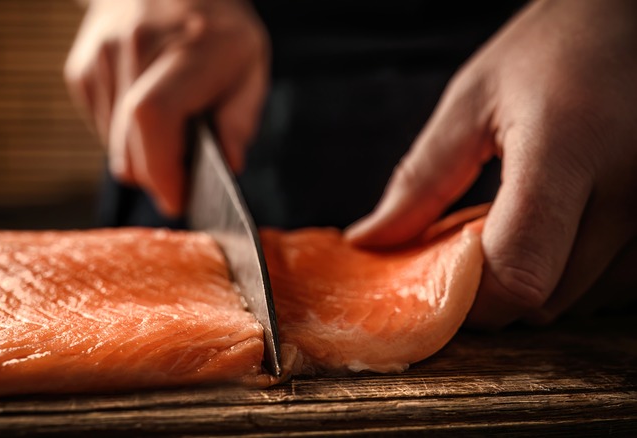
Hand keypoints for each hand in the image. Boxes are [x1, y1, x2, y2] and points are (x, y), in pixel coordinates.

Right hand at [64, 0, 268, 215]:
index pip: (153, 116)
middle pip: (128, 145)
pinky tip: (144, 109)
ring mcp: (101, 56)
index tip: (180, 198)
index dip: (162, 169)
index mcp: (188, 47)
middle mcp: (136, 46)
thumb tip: (227, 165)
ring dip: (141, 155)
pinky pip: (101, 130)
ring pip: (113, 146)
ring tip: (169, 127)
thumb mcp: (250, 66)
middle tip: (181, 179)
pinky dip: (123, 136)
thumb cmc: (217, 30)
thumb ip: (240, 118)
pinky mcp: (82, 69)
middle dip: (156, 177)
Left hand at [345, 0, 636, 327]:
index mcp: (569, 149)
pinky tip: (561, 232)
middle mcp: (632, 188)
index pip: (517, 271)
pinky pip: (619, 285)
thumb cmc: (552, 50)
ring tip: (519, 226)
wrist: (632, 23)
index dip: (467, 298)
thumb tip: (369, 242)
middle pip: (546, 299)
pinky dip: (578, 274)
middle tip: (467, 250)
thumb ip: (420, 181)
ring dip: (539, 283)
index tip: (435, 283)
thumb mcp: (472, 102)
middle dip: (493, 291)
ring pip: (584, 301)